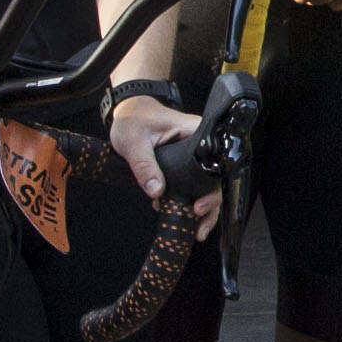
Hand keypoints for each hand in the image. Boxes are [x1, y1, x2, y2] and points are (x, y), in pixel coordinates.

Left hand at [106, 91, 216, 218]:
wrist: (127, 111)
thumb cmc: (133, 118)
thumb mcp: (134, 141)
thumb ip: (144, 165)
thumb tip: (156, 191)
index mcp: (196, 133)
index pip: (214, 164)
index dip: (211, 190)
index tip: (198, 207)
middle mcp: (200, 145)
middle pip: (214, 180)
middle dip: (209, 207)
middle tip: (199, 228)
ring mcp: (193, 156)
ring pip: (205, 186)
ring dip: (200, 209)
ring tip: (194, 230)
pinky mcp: (183, 164)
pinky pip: (191, 184)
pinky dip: (185, 201)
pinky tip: (173, 212)